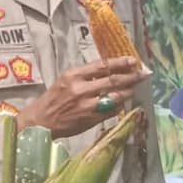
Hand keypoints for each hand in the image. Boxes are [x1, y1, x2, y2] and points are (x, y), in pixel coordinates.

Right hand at [24, 56, 144, 139]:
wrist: (40, 122)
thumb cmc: (52, 99)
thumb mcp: (65, 80)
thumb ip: (85, 76)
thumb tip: (108, 72)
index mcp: (74, 75)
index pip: (102, 65)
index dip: (120, 62)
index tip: (133, 60)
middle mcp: (81, 89)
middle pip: (112, 80)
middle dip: (130, 77)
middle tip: (142, 74)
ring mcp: (87, 105)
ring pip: (115, 96)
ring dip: (127, 91)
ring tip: (134, 88)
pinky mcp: (91, 119)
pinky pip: (111, 111)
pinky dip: (119, 105)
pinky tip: (123, 102)